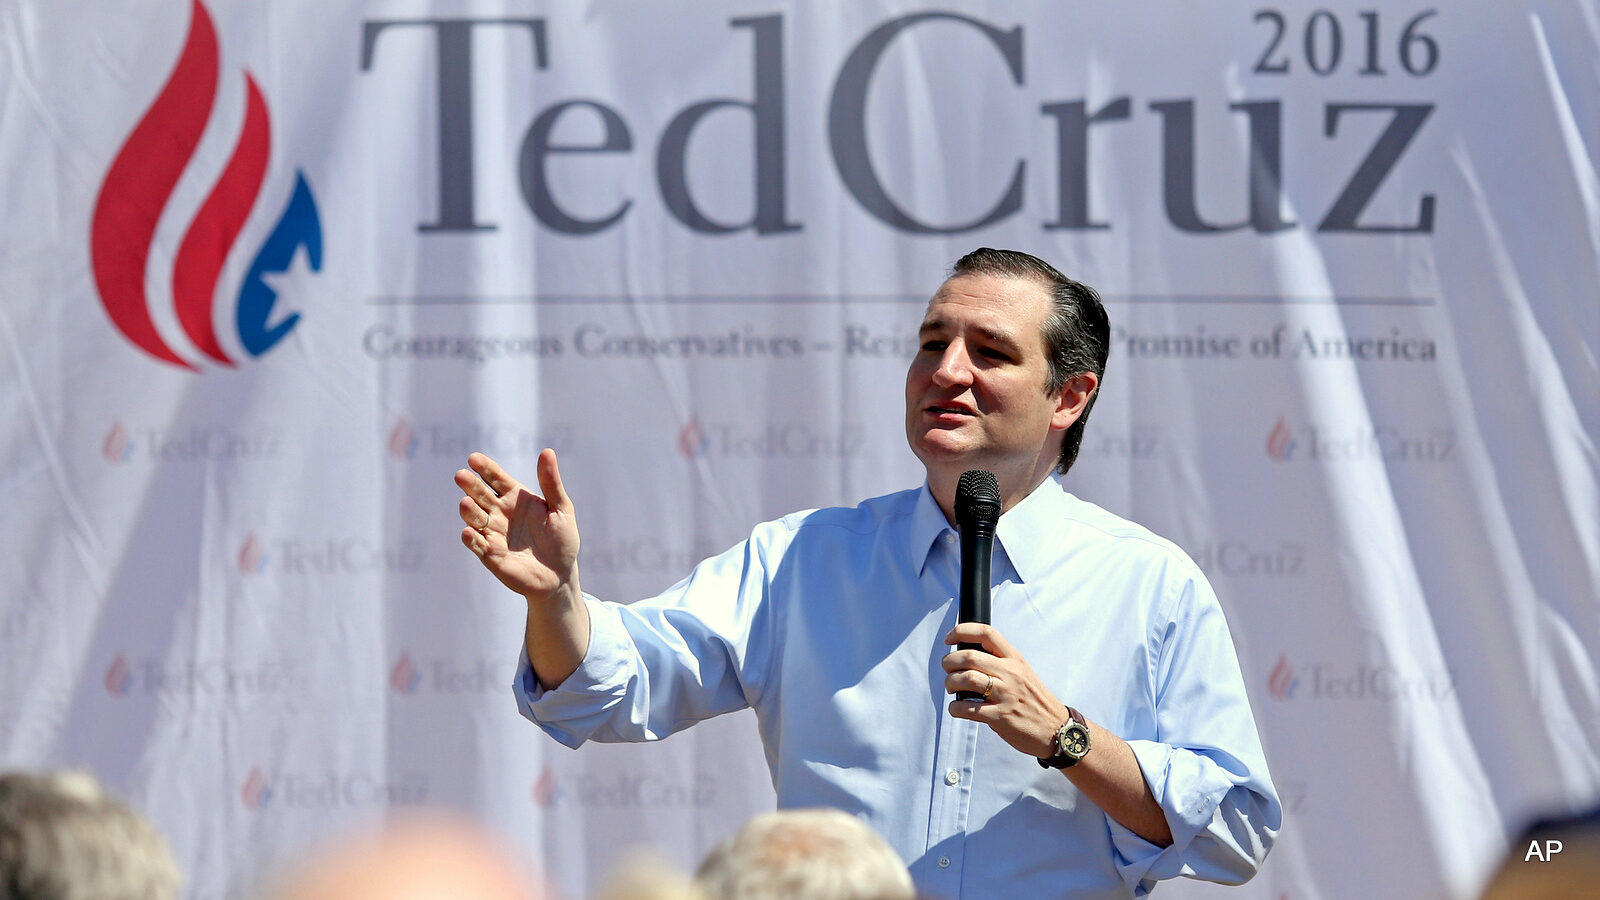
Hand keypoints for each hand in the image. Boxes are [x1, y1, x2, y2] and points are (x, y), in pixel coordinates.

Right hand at [456, 449, 580, 607]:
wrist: (560, 573)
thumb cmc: (562, 538)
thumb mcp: (561, 508)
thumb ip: (551, 482)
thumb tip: (547, 451)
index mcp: (514, 497)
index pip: (495, 478)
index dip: (484, 468)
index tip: (473, 459)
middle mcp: (499, 513)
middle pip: (480, 495)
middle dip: (470, 486)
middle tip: (461, 476)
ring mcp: (493, 533)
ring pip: (474, 518)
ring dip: (468, 511)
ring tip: (465, 502)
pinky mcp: (491, 555)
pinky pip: (477, 545)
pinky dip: (471, 539)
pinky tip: (468, 532)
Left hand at [943, 623, 1063, 758]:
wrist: (1056, 729)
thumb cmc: (1035, 701)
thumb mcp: (1023, 673)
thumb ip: (1000, 663)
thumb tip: (968, 657)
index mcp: (1014, 660)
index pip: (987, 634)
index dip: (962, 631)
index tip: (949, 639)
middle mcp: (1010, 674)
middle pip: (969, 656)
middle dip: (949, 662)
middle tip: (948, 669)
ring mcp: (1005, 695)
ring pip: (966, 679)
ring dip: (950, 683)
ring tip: (952, 689)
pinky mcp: (1000, 717)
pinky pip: (967, 708)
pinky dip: (955, 708)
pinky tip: (957, 708)